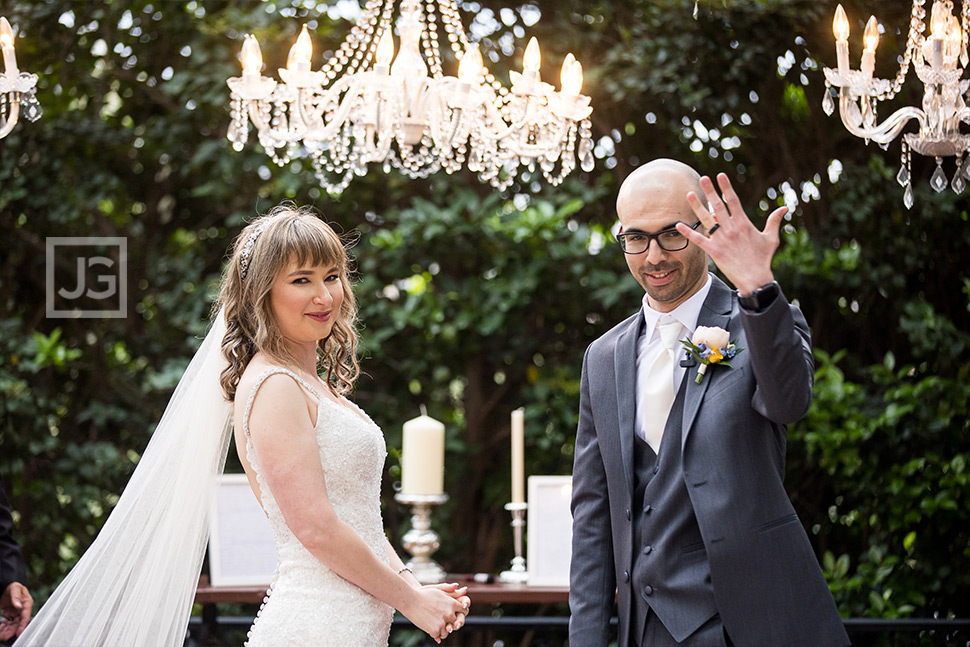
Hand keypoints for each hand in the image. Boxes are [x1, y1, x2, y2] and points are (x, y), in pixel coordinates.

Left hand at [0, 582, 32, 639]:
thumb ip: (16, 597)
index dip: (23, 625)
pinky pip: (7, 623)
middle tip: (5, 636)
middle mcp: (22, 609)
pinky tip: (0, 631)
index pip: (25, 616)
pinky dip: (3, 627)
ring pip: (12, 624)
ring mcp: (16, 613)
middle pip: (19, 623)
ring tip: (1, 636)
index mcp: (27, 603)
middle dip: (12, 631)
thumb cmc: (13, 586)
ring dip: (7, 631)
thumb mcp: (15, 589)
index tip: (19, 632)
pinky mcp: (9, 614)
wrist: (6, 586)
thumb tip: (19, 606)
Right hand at [403, 584, 466, 642]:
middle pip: (456, 623)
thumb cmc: (424, 594)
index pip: (464, 611)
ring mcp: (443, 622)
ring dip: (442, 630)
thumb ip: (452, 592)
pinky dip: (435, 634)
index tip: (455, 615)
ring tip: (434, 625)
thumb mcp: (439, 590)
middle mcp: (450, 613)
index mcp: (452, 603)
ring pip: (448, 631)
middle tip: (443, 622)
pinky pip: (439, 636)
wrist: (410, 600)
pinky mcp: (435, 630)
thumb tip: (465, 590)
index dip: (460, 613)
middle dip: (450, 623)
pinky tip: (430, 629)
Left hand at [679, 173, 786, 294]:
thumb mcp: (771, 238)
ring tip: (689, 194)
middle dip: (710, 191)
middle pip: (718, 206)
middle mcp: (731, 228)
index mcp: (744, 223)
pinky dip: (688, 232)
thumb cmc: (763, 259)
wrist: (755, 278)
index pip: (733, 201)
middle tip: (703, 178)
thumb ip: (774, 221)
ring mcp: (721, 239)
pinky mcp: (713, 251)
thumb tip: (784, 207)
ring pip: (706, 219)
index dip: (726, 187)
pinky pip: (698, 239)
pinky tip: (678, 225)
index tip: (720, 176)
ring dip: (697, 206)